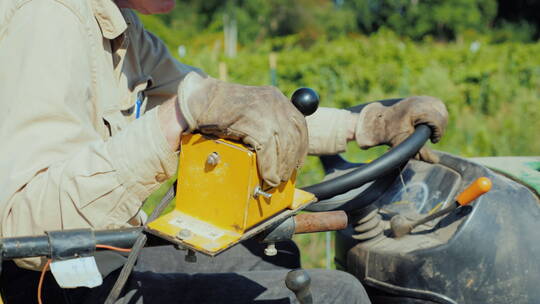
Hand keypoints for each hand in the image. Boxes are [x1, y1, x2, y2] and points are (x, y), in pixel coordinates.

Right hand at [178, 72, 307, 186]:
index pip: (299, 124)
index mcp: (274, 97)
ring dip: (281, 167)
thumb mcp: (250, 109)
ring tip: (275, 180)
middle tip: (285, 176)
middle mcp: (273, 102)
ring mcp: (263, 111)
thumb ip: (266, 121)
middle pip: (294, 137)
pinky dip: (269, 168)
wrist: (197, 99)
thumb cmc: (219, 108)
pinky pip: (267, 151)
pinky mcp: (252, 123)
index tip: (298, 162)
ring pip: (283, 146)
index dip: (301, 147)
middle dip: (292, 161)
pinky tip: (268, 176)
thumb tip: (283, 145)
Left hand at [353, 96, 447, 162]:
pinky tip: (427, 123)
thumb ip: (419, 152)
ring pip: (441, 109)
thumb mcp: (403, 143)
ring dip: (438, 121)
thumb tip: (435, 160)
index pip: (438, 120)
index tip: (432, 140)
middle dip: (438, 127)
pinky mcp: (422, 98)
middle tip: (431, 138)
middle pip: (441, 114)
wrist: (379, 121)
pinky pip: (437, 105)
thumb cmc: (389, 132)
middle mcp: (419, 100)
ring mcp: (421, 98)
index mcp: (416, 110)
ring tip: (429, 131)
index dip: (438, 132)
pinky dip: (436, 115)